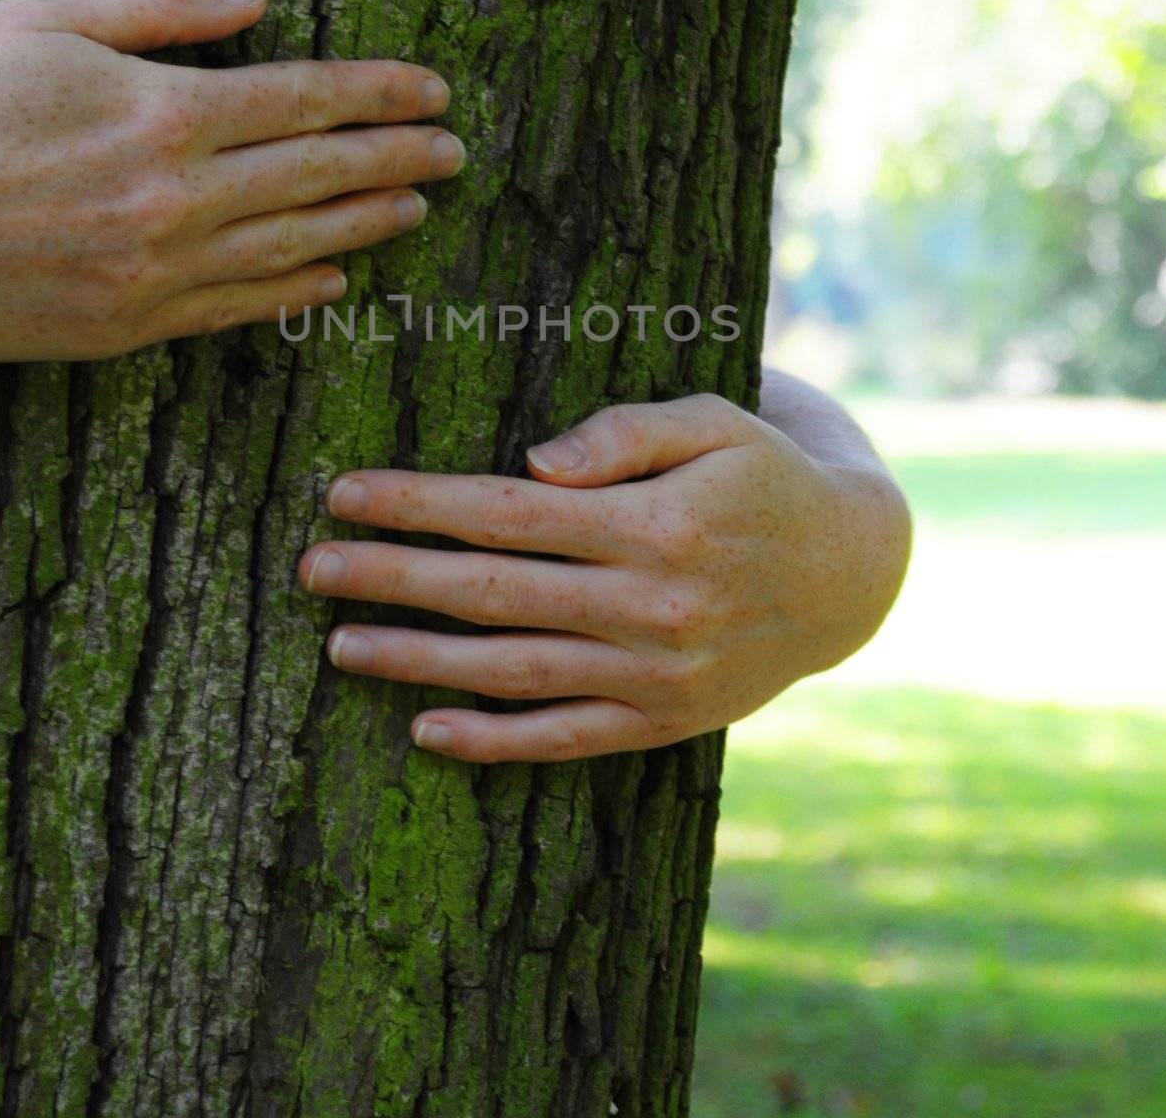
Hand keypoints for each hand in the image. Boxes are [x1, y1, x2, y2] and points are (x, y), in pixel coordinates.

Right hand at [0, 0, 465, 362]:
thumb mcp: (35, 18)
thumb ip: (157, 7)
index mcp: (160, 111)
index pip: (307, 98)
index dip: (381, 94)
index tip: (435, 92)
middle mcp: (174, 198)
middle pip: (318, 174)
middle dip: (397, 157)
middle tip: (455, 150)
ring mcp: (153, 273)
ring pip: (293, 249)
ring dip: (365, 226)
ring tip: (418, 208)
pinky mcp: (123, 330)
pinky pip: (235, 313)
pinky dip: (295, 296)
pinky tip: (337, 282)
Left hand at [299, 393, 910, 762]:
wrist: (852, 572)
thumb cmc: (766, 476)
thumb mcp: (715, 424)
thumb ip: (625, 434)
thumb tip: (535, 462)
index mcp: (653, 525)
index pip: (505, 513)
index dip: (417, 503)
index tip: (343, 493)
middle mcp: (648, 607)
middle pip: (491, 593)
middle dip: (392, 578)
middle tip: (312, 567)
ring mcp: (655, 675)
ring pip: (513, 672)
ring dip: (419, 662)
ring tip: (340, 644)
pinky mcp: (664, 721)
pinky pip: (565, 739)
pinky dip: (495, 741)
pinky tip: (427, 731)